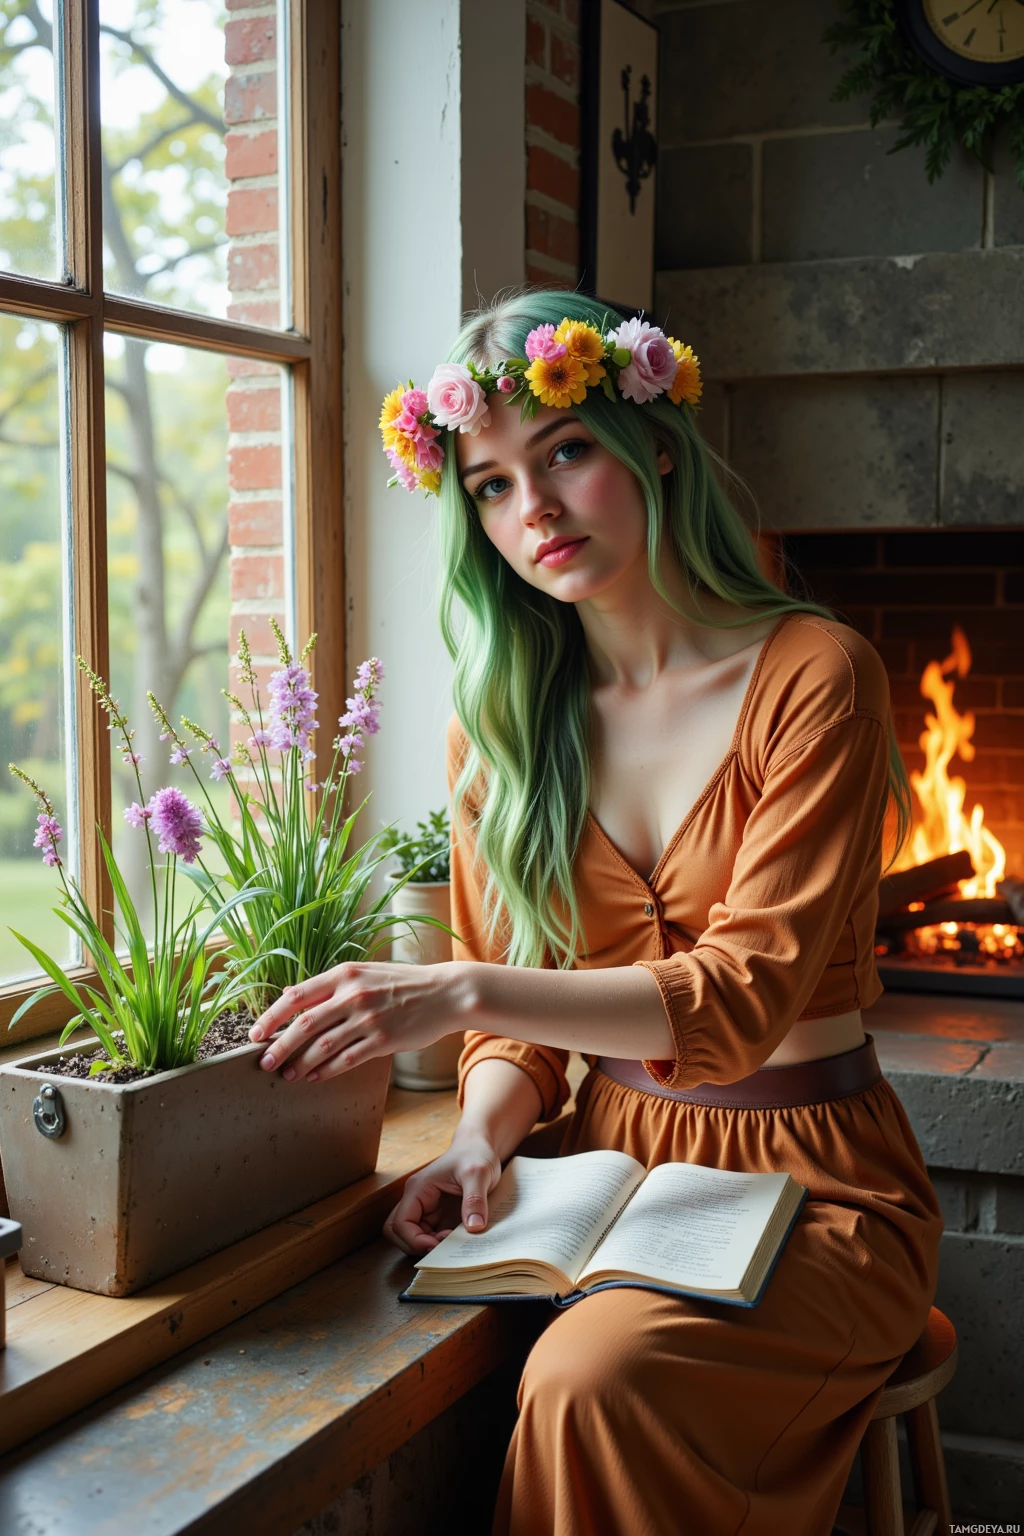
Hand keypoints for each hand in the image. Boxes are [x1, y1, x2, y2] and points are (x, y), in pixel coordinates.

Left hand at [248, 960, 466, 1081]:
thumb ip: (331, 985)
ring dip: (301, 1063)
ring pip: (323, 1046)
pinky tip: (316, 1077)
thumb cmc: (403, 983)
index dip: (271, 1016)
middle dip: (279, 1046)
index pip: (297, 996)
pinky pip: (347, 1059)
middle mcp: (354, 994)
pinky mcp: (384, 1040)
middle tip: (264, 1062)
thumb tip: (290, 995)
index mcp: (345, 974)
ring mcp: (369, 1018)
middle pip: (304, 1024)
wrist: (446, 993)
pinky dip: (327, 1070)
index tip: (255, 1034)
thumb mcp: (365, 973)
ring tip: (288, 1075)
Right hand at [383, 1130, 501, 1254]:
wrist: (481, 1145)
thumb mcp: (478, 1173)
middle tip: (442, 1247)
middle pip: (398, 1232)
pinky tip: (459, 1239)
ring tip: (452, 1242)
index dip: (414, 1240)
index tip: (438, 1246)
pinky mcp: (439, 1215)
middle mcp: (417, 1200)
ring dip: (428, 1246)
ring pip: (413, 1236)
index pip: (400, 1223)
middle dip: (416, 1245)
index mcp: (418, 1189)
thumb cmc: (475, 1153)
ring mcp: (427, 1209)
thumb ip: (475, 1200)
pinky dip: (440, 1243)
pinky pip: (431, 1235)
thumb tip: (473, 1228)